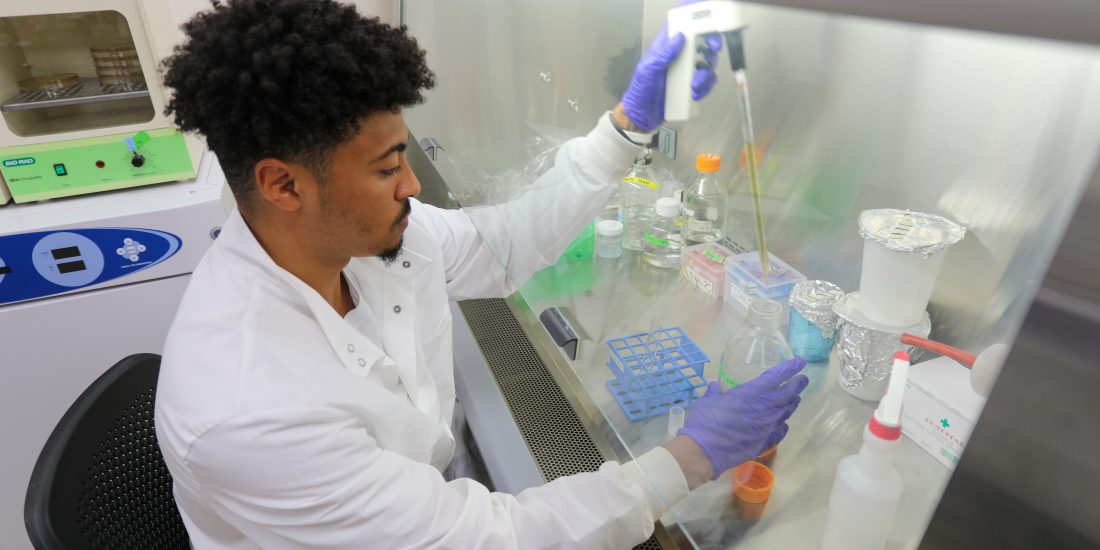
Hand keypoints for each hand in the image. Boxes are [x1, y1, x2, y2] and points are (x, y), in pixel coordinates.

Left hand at [621, 1, 721, 130]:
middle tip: (713, 50)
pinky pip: (707, 81)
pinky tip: (695, 93)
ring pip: (708, 62)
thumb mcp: (648, 70)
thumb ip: (663, 53)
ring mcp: (687, 70)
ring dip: (706, 73)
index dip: (696, 22)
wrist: (643, 116)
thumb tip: (679, 37)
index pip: (683, 27)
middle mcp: (679, 56)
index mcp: (666, 47)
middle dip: (711, 44)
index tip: (706, 25)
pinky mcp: (692, 85)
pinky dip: (705, 87)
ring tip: (695, 85)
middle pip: (702, 42)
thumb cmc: (640, 91)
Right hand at [678, 358, 807, 477]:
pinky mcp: (764, 442)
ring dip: (792, 403)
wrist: (705, 451)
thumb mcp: (708, 401)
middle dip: (798, 384)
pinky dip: (783, 425)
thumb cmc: (705, 421)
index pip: (777, 376)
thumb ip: (714, 392)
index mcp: (752, 393)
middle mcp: (765, 408)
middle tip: (803, 379)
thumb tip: (714, 386)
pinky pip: (780, 431)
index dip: (790, 368)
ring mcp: (767, 427)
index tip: (800, 362)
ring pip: (786, 412)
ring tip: (795, 399)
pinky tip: (783, 424)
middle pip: (788, 394)